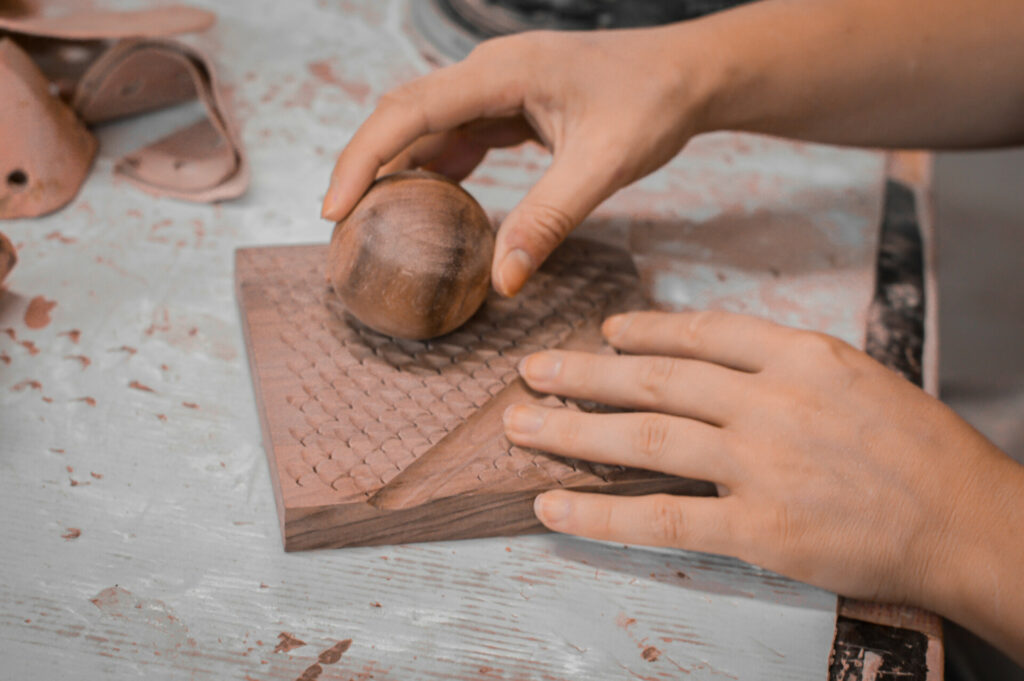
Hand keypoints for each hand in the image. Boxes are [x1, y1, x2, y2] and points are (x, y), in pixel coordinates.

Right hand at [322, 27, 714, 295]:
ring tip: (373, 222)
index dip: (364, 158)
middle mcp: (489, 72)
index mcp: (504, 72)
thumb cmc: (653, 103)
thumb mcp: (604, 165)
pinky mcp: (508, 104)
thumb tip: (502, 281)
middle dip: (366, 166)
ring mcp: (496, 86)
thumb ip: (550, 220)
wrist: (688, 74)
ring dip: (397, 170)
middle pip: (403, 114)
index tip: (334, 208)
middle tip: (341, 227)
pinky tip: (429, 204)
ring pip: (425, 125)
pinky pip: (455, 135)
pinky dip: (435, 169)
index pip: (410, 110)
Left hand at [503, 310, 1023, 658]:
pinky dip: (599, 514)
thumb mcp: (856, 377)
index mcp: (799, 356)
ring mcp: (760, 465)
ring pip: (643, 439)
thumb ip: (783, 365)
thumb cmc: (918, 449)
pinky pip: (661, 518)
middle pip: (655, 379)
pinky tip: (554, 508)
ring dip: (571, 431)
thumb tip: (716, 359)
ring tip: (521, 424)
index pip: (703, 332)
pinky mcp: (757, 530)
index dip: (646, 329)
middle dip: (584, 373)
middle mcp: (770, 401)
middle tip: (532, 369)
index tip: (607, 330)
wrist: (968, 520)